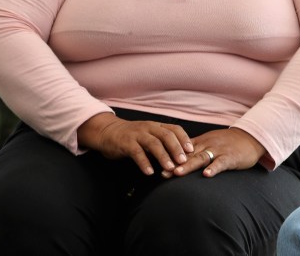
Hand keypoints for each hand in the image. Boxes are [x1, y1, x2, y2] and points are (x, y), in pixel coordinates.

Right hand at [78, 113, 193, 175]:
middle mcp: (149, 127)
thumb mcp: (149, 137)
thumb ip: (162, 144)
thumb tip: (180, 157)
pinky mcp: (125, 143)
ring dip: (163, 156)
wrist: (107, 132)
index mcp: (157, 126)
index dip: (184, 139)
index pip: (175, 129)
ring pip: (153, 144)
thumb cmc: (132, 137)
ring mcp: (137, 134)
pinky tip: (149, 173)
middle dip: (176, 148)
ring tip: (170, 168)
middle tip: (183, 161)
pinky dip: (144, 163)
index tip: (192, 150)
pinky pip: (136, 152)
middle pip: (166, 135)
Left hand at [163, 128, 266, 178]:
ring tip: (178, 173)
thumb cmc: (229, 143)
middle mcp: (208, 145)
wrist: (251, 137)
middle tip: (163, 172)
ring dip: (189, 165)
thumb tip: (175, 159)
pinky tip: (207, 175)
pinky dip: (214, 168)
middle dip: (175, 164)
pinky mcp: (231, 156)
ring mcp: (219, 150)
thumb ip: (195, 150)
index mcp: (202, 142)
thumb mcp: (210, 142)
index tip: (157, 166)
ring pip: (202, 157)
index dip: (170, 157)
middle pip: (189, 154)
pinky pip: (221, 162)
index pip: (182, 149)